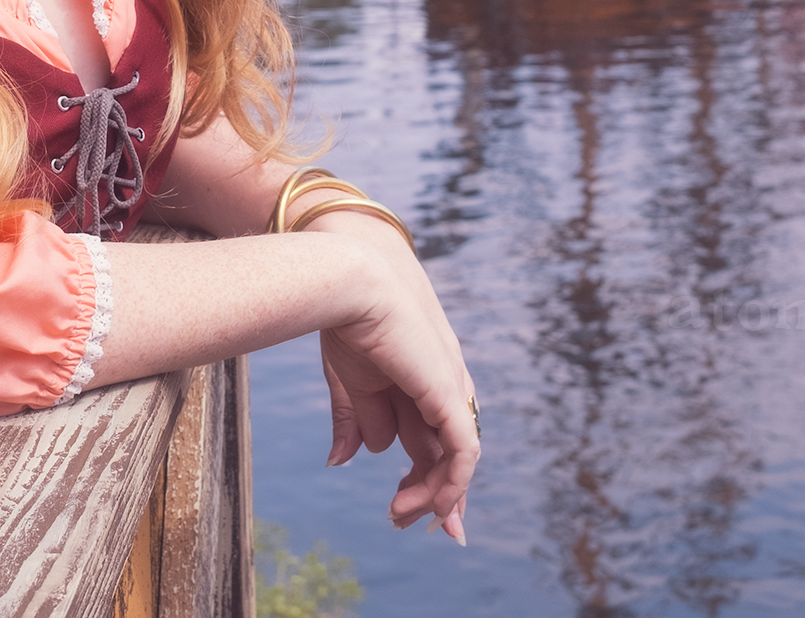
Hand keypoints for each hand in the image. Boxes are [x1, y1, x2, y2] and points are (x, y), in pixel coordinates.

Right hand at [305, 211, 477, 540]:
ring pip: (454, 459)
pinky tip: (435, 507)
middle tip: (404, 523)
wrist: (348, 281)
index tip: (404, 513)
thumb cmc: (344, 319)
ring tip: (399, 515)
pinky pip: (463, 452)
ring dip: (430, 495)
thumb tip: (342, 462)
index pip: (433, 437)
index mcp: (419, 377)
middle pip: (447, 452)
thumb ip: (353, 420)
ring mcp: (449, 388)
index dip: (426, 477)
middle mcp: (442, 383)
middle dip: (432, 495)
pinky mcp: (449, 395)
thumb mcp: (348, 380)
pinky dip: (453, 484)